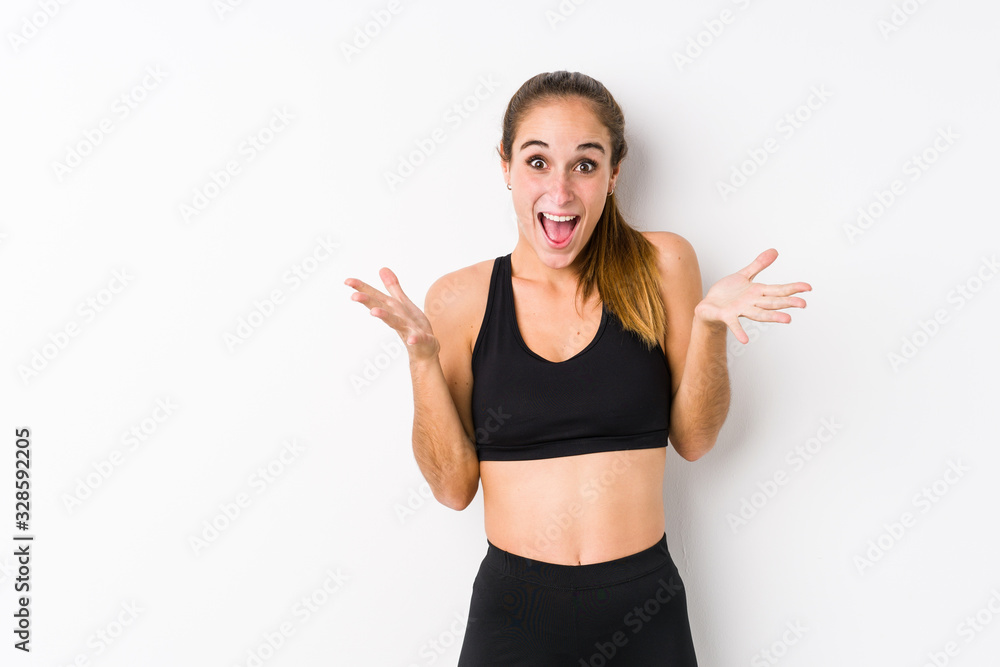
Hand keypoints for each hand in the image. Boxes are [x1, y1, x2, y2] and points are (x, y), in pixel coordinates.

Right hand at [344, 267, 439, 361]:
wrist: (425, 349)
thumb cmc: (412, 325)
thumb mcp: (402, 303)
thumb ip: (392, 287)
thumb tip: (382, 268)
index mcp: (392, 309)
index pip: (375, 296)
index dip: (362, 288)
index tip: (347, 281)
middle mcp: (396, 319)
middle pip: (381, 308)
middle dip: (368, 302)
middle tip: (353, 296)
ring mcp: (408, 330)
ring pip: (395, 322)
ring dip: (385, 316)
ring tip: (374, 312)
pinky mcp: (421, 339)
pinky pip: (417, 338)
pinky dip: (414, 339)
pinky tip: (411, 340)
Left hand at [695, 248, 811, 343]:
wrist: (708, 305)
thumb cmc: (726, 292)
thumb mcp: (743, 275)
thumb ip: (759, 265)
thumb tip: (774, 251)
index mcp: (757, 292)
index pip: (778, 290)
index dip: (793, 288)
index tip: (809, 288)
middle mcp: (752, 302)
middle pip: (773, 302)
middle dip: (787, 303)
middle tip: (803, 304)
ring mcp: (740, 310)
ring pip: (759, 313)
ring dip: (772, 317)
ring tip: (787, 319)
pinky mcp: (727, 315)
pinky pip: (734, 324)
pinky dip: (739, 332)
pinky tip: (744, 340)